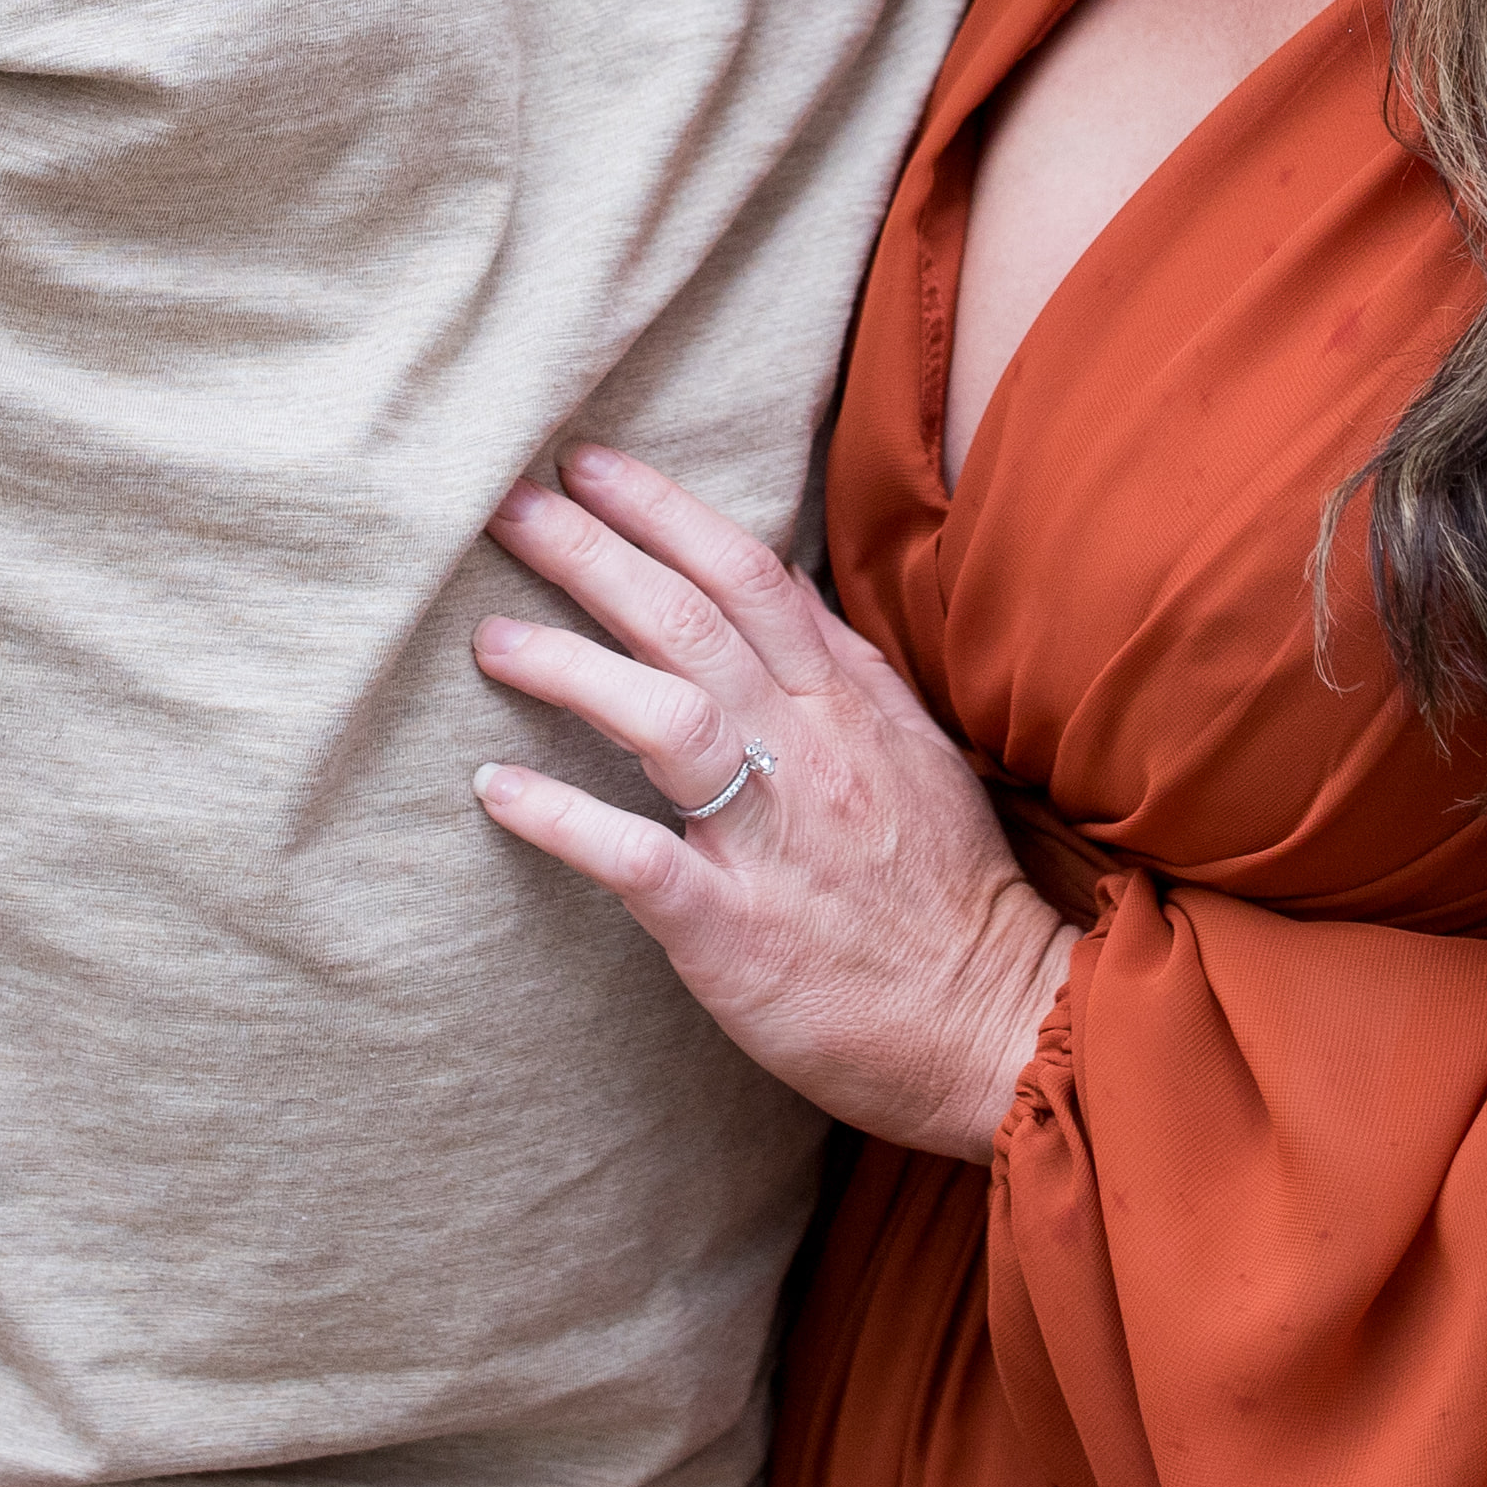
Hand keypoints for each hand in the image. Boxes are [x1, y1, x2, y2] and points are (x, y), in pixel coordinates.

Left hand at [471, 444, 1077, 1158]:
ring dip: (568, 667)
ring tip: (491, 638)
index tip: (587, 465)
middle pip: (688, 622)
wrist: (995, 1021)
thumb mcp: (910, 749)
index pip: (749, 574)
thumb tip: (772, 586)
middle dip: (590, 552)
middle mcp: (810, 752)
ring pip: (665, 716)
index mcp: (849, 703)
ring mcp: (774, 839)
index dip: (661, 510)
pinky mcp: (735, 928)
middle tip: (506, 509)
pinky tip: (496, 788)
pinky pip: (636, 858)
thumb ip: (836, 669)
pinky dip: (561, 818)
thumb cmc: (941, 891)